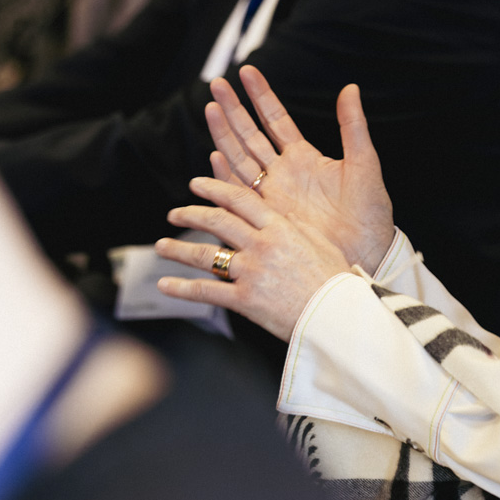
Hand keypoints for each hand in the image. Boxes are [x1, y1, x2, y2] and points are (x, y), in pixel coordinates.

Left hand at [156, 176, 353, 339]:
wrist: (338, 315)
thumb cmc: (335, 281)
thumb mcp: (320, 242)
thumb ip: (297, 227)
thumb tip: (282, 216)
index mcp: (281, 227)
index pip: (239, 200)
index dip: (214, 189)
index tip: (197, 184)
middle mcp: (261, 245)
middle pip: (217, 221)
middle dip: (190, 214)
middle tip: (175, 213)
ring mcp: (251, 271)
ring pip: (205, 254)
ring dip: (178, 248)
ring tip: (161, 245)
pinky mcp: (244, 299)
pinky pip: (206, 291)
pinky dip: (182, 288)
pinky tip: (165, 284)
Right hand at [182, 66, 394, 274]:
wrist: (367, 255)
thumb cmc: (371, 215)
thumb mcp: (364, 164)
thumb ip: (353, 126)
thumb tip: (350, 88)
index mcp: (306, 158)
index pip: (277, 119)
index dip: (262, 96)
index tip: (247, 72)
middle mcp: (284, 174)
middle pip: (251, 134)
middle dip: (234, 109)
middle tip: (216, 84)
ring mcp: (272, 195)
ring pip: (240, 158)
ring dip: (224, 133)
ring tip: (212, 107)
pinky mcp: (265, 217)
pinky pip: (239, 193)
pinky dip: (226, 175)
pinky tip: (215, 155)